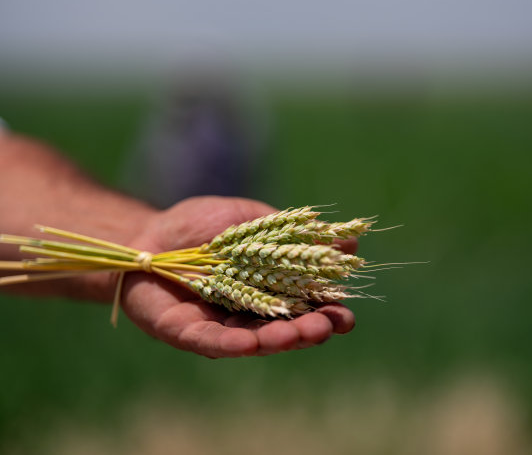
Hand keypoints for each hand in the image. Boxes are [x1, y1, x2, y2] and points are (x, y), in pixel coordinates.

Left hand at [122, 196, 355, 357]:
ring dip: (277, 340)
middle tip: (327, 327)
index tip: (346, 314)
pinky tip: (251, 344)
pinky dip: (231, 344)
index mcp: (268, 291)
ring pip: (252, 340)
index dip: (326, 313)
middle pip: (283, 330)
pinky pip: (210, 342)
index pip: (304, 308)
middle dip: (307, 331)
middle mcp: (247, 315)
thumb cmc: (202, 224)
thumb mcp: (253, 221)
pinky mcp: (185, 332)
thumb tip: (350, 241)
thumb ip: (293, 237)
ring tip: (298, 335)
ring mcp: (218, 326)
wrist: (147, 231)